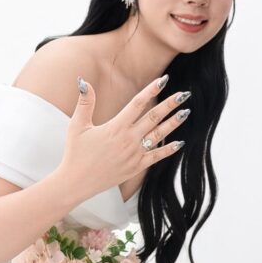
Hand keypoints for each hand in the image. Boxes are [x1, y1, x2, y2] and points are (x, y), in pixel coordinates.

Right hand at [59, 77, 189, 196]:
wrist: (76, 183)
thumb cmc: (76, 153)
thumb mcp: (77, 125)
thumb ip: (85, 103)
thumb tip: (84, 81)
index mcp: (116, 127)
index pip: (137, 104)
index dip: (151, 90)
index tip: (164, 80)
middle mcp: (128, 139)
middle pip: (154, 117)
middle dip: (170, 104)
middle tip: (184, 94)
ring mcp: (134, 154)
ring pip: (159, 135)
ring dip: (173, 123)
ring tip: (186, 112)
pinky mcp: (136, 167)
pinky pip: (156, 157)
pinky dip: (169, 149)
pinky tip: (180, 142)